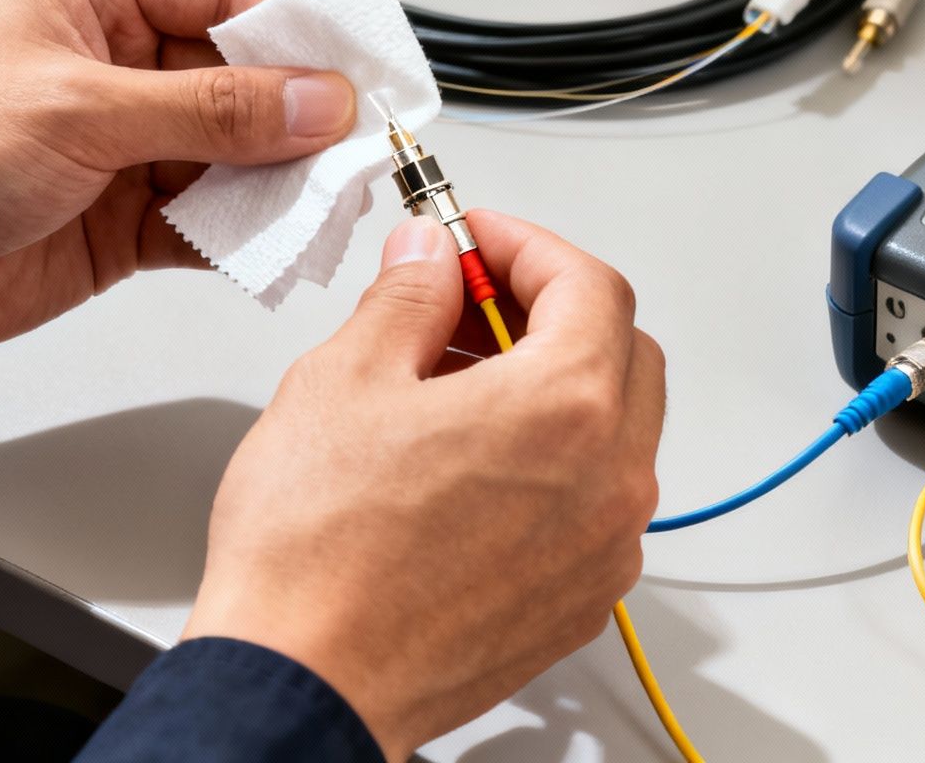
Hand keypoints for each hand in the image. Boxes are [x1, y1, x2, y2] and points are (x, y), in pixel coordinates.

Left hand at [0, 0, 355, 381]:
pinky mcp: (129, 216)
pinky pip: (213, 218)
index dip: (301, 33)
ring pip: (240, 152)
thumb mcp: (80, 111)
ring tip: (326, 200)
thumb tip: (315, 100)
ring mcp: (127, 141)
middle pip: (247, 77)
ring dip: (282, 179)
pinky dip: (249, 234)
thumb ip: (211, 110)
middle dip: (301, 113)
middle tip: (360, 143)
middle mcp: (117, 59)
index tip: (362, 69)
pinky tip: (277, 241)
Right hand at [183, 210, 665, 760]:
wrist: (303, 684)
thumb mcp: (345, 378)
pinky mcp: (579, 601)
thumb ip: (407, 297)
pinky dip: (550, 462)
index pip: (590, 284)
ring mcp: (604, 550)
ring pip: (612, 430)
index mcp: (567, 408)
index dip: (526, 246)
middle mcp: (610, 481)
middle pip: (620, 351)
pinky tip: (467, 462)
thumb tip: (428, 259)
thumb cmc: (316, 556)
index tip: (474, 240)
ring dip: (550, 387)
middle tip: (466, 301)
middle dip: (547, 309)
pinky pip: (592, 502)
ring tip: (452, 384)